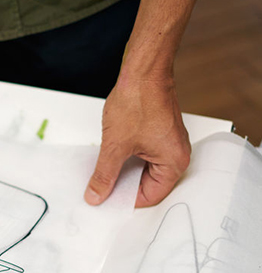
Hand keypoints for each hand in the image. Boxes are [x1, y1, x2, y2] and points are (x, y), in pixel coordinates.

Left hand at [85, 77, 190, 207]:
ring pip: (144, 170)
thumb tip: (96, 195)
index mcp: (174, 162)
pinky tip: (111, 159)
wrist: (143, 71)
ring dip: (123, 173)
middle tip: (101, 190)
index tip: (106, 201)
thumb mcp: (115, 146)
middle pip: (148, 185)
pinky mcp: (159, 133)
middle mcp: (176, 154)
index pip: (151, 196)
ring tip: (104, 173)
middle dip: (124, 187)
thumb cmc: (139, 101)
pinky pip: (143, 156)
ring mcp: (168, 143)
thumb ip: (104, 175)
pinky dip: (127, 160)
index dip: (126, 200)